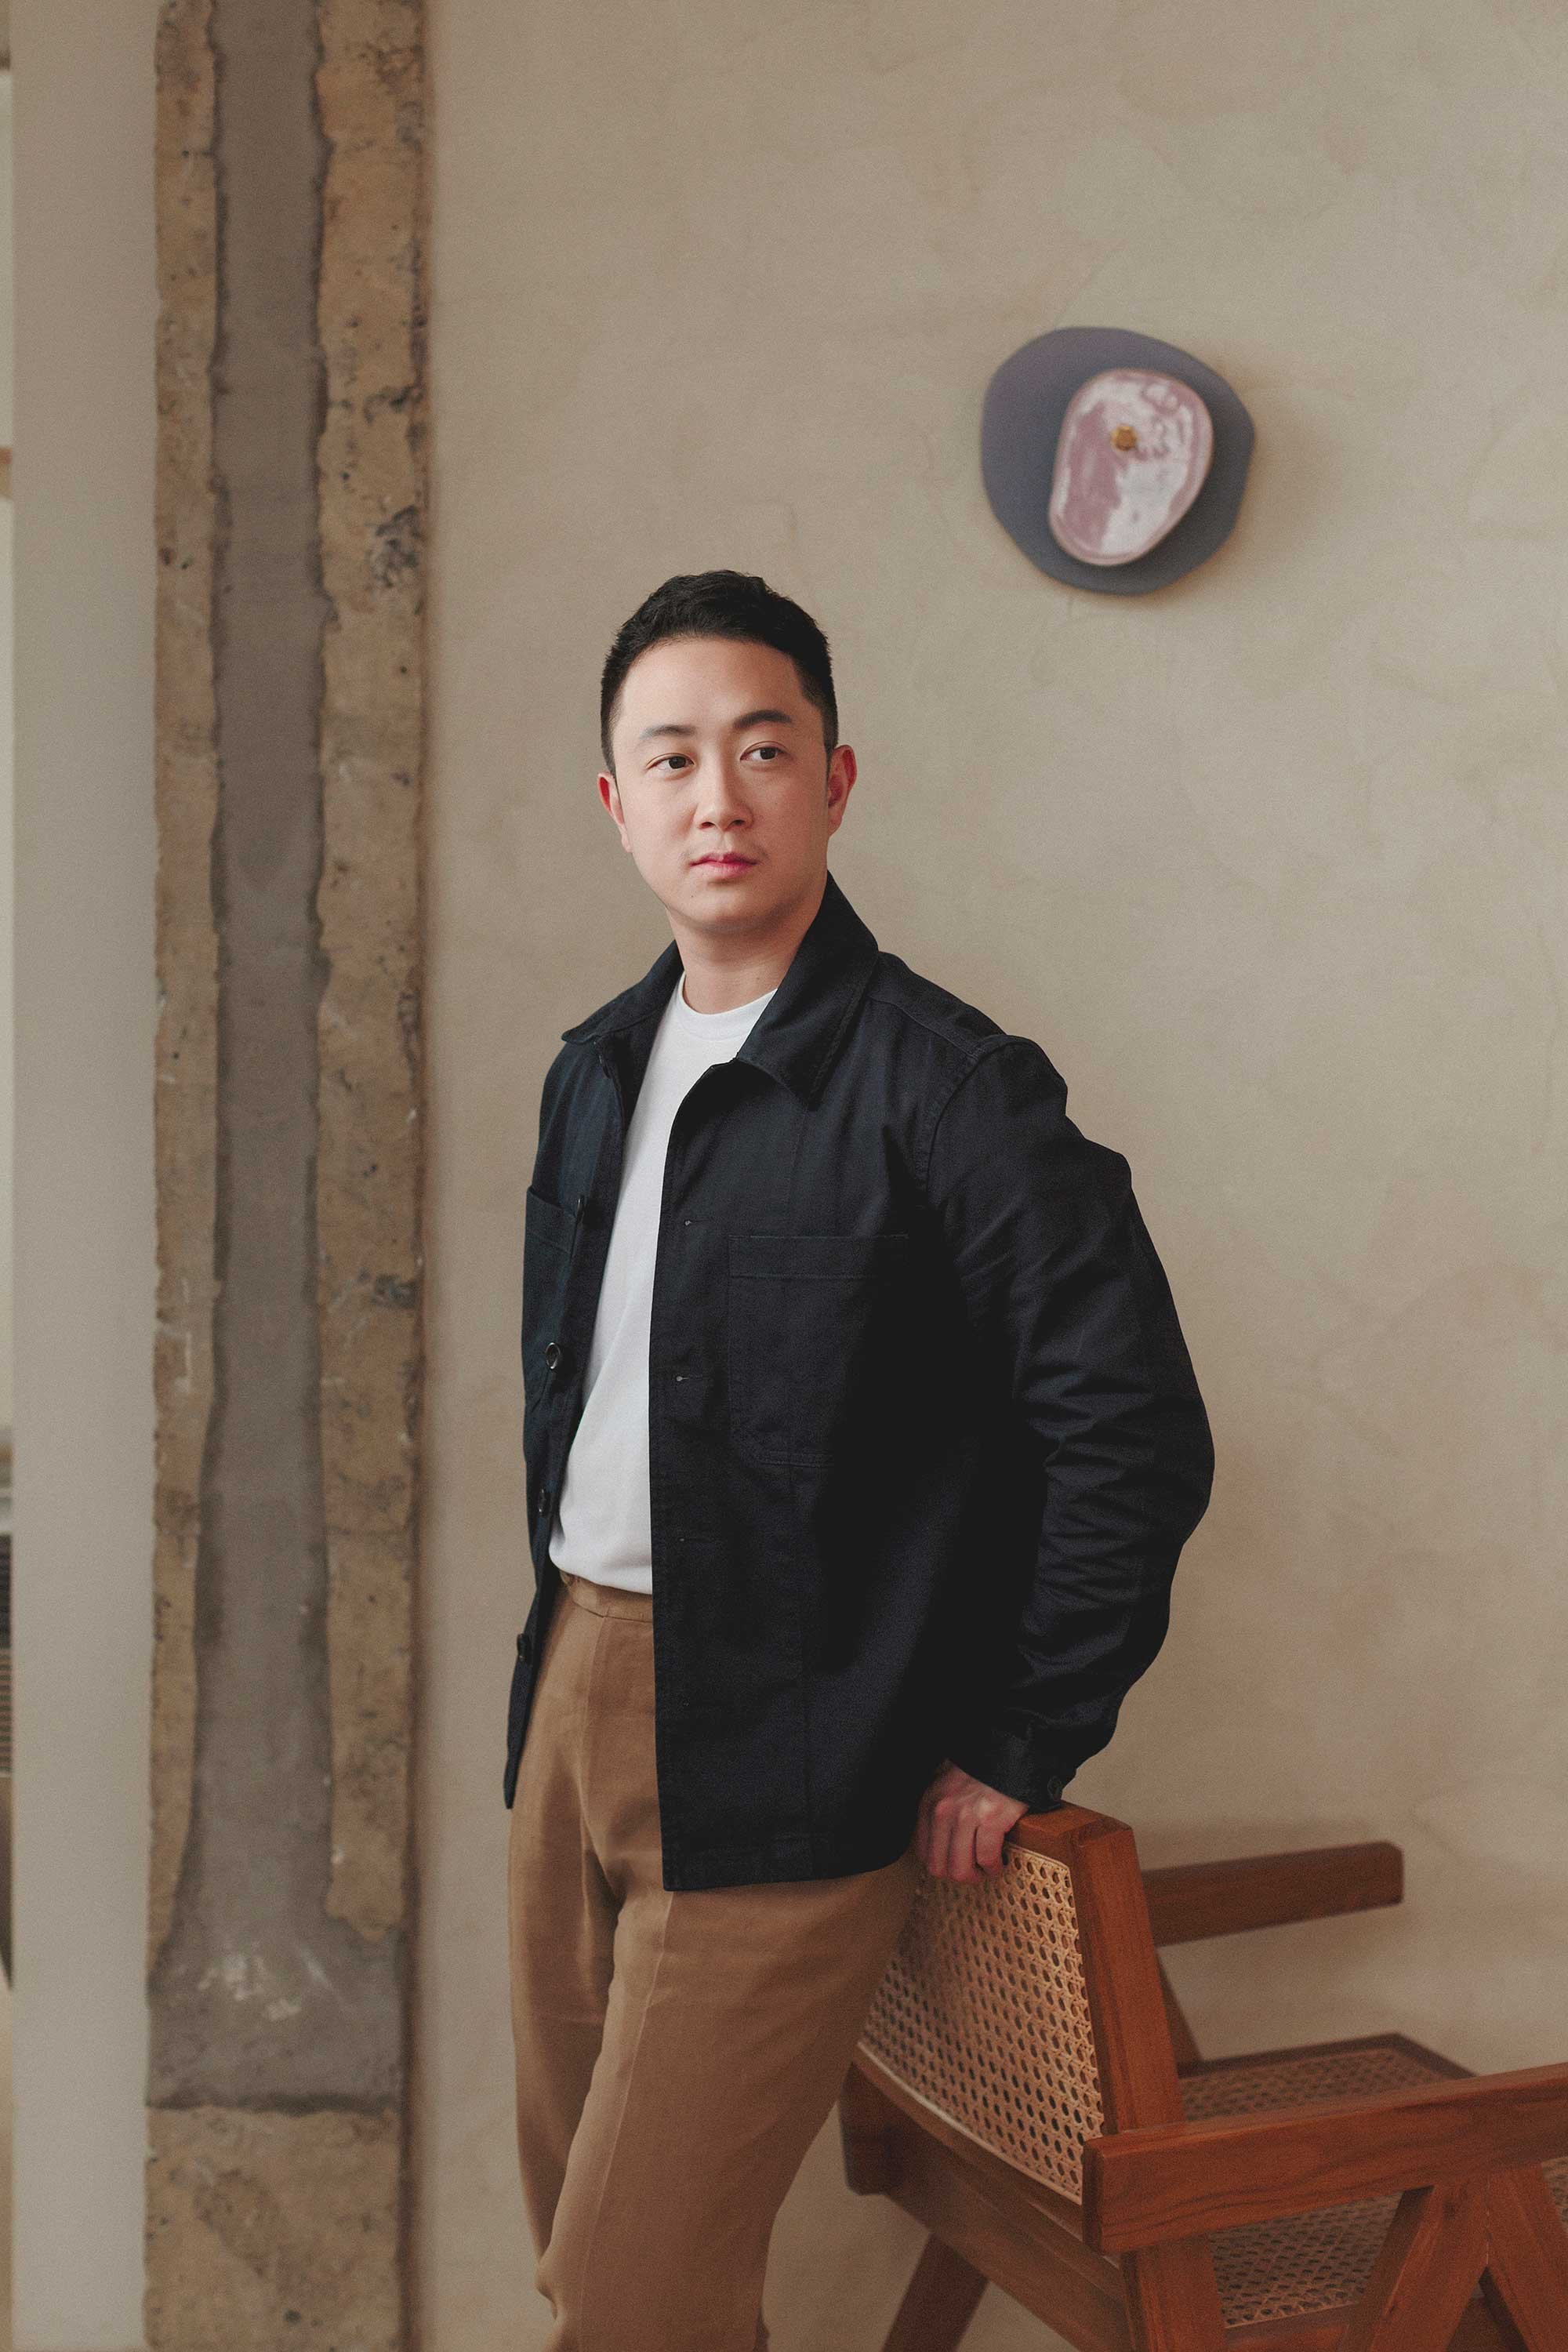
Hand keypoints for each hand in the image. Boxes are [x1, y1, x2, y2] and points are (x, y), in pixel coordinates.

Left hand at [915, 1759, 1028, 1882]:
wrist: (1007, 1753)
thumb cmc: (978, 1768)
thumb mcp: (944, 1781)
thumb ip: (935, 1807)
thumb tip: (935, 1840)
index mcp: (929, 1803)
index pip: (922, 1852)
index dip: (940, 1865)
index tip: (954, 1864)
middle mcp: (942, 1811)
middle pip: (939, 1867)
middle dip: (957, 1875)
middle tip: (972, 1872)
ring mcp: (966, 1816)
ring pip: (961, 1869)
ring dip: (976, 1876)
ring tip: (986, 1869)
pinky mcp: (991, 1820)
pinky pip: (987, 1859)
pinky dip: (994, 1867)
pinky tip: (999, 1862)